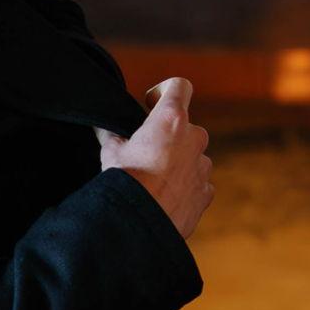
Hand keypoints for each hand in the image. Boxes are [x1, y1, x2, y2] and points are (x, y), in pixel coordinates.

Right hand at [97, 77, 214, 240]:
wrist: (140, 224)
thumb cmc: (126, 182)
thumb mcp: (111, 151)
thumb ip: (111, 133)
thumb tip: (102, 127)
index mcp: (171, 119)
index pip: (179, 85)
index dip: (164, 91)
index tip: (150, 105)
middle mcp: (194, 138)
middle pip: (185, 125)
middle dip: (168, 136)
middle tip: (145, 153)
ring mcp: (203, 165)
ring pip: (192, 155)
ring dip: (177, 162)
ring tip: (153, 180)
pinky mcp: (206, 191)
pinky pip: (197, 181)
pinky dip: (184, 185)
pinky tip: (164, 197)